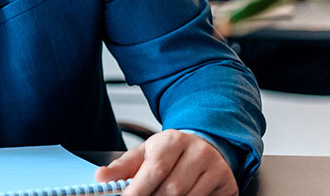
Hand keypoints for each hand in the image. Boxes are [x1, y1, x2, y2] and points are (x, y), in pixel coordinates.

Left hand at [94, 130, 236, 195]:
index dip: (139, 189)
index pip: (156, 168)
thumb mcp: (144, 153)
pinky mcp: (228, 184)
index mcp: (173, 141)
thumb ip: (122, 167)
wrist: (205, 146)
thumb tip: (101, 177)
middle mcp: (198, 152)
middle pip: (173, 188)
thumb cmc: (170, 153)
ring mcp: (216, 169)